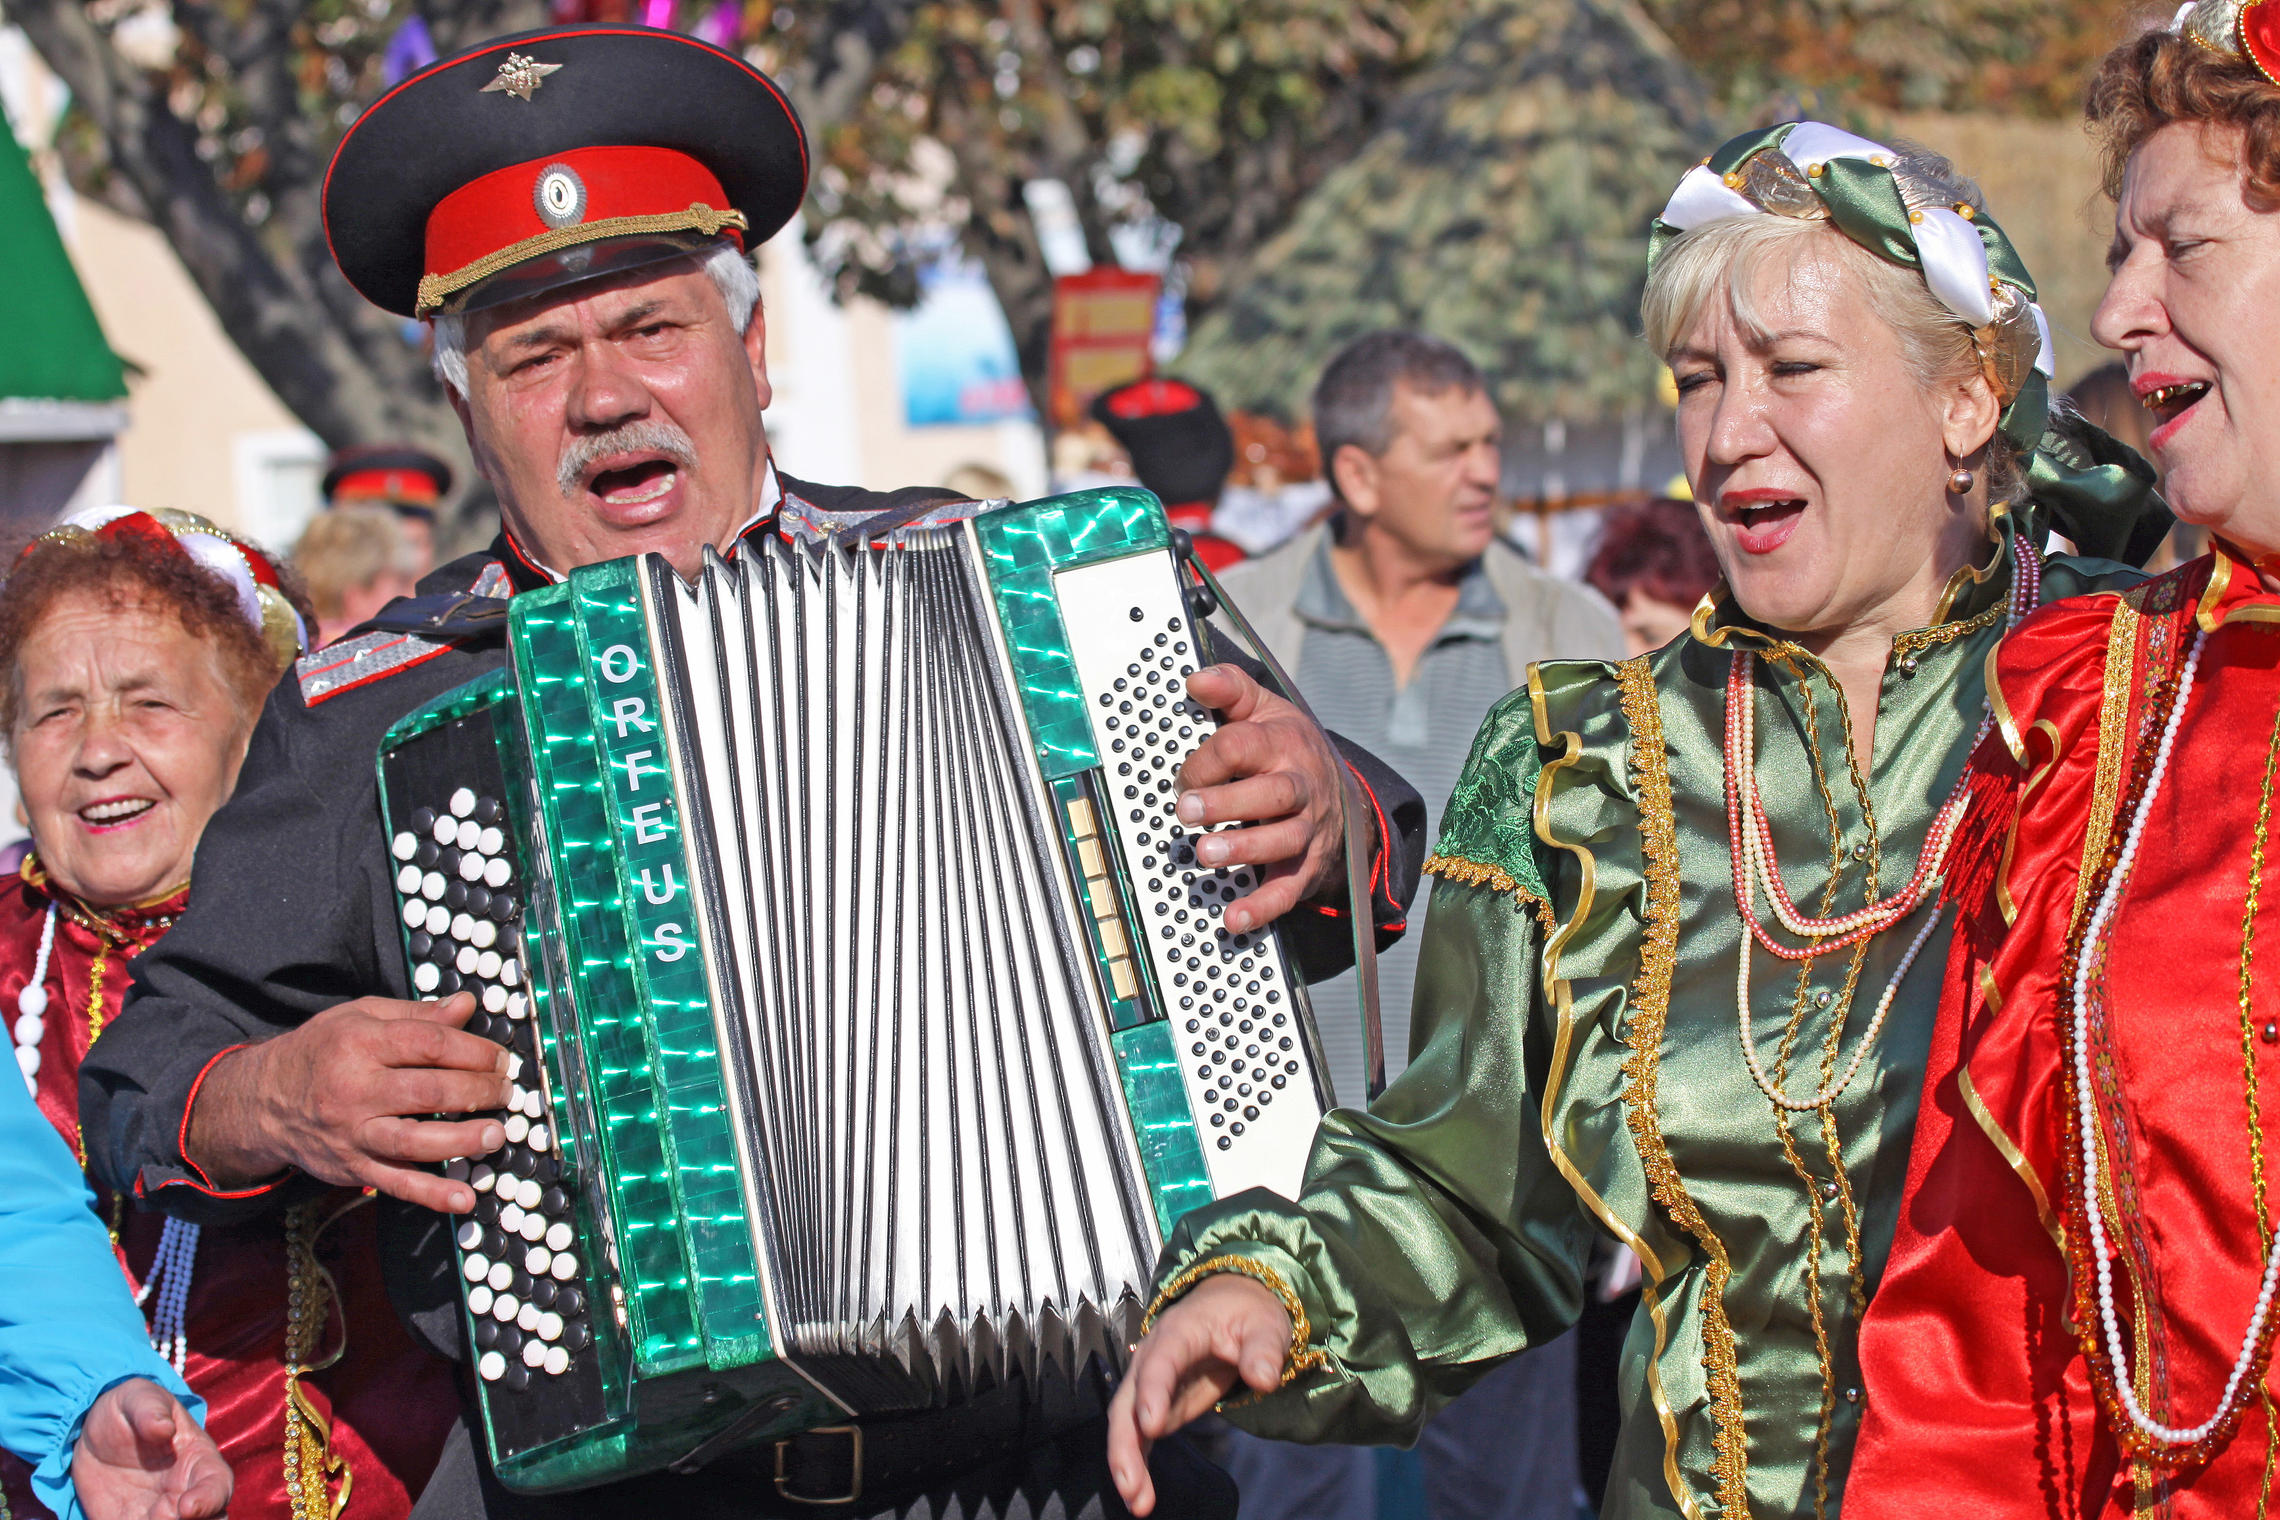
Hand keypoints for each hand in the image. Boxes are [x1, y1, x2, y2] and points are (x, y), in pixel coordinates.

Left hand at [71, 1378, 229, 1519]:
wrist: (94, 1434)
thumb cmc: (128, 1409)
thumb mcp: (138, 1398)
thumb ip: (151, 1409)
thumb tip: (164, 1429)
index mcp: (198, 1462)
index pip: (217, 1486)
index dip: (208, 1500)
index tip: (186, 1509)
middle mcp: (184, 1494)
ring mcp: (159, 1515)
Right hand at [184, 992, 508, 1212]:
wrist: (262, 1101)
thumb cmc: (322, 1051)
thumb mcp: (361, 1017)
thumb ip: (417, 1014)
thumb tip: (467, 1006)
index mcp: (362, 1043)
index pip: (430, 1044)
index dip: (475, 1051)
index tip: (501, 1059)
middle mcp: (356, 1088)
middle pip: (429, 1091)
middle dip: (478, 1092)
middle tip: (506, 1093)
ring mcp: (354, 1132)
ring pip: (414, 1140)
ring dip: (463, 1140)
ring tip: (496, 1135)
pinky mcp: (353, 1166)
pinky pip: (396, 1182)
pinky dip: (432, 1194)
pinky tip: (463, 1198)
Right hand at [1106, 1275, 1292, 1515]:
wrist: (1231, 1304)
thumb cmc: (1247, 1312)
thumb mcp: (1265, 1324)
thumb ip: (1264, 1349)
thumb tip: (1264, 1379)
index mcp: (1179, 1331)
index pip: (1161, 1361)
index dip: (1154, 1391)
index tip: (1151, 1427)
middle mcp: (1154, 1356)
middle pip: (1130, 1399)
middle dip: (1126, 1442)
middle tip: (1132, 1484)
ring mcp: (1151, 1382)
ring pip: (1128, 1421)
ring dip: (1128, 1460)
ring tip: (1137, 1503)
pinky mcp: (1158, 1403)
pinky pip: (1141, 1434)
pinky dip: (1138, 1462)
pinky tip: (1141, 1495)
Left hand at [1177, 665, 1374, 933]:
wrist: (1342, 793)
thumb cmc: (1287, 749)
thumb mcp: (1264, 710)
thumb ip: (1231, 689)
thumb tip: (1195, 679)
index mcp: (1285, 743)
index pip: (1244, 747)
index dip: (1208, 760)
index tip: (1183, 777)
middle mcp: (1301, 786)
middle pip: (1273, 792)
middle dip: (1229, 802)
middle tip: (1188, 811)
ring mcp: (1308, 828)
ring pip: (1284, 840)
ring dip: (1246, 849)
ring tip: (1207, 854)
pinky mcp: (1307, 867)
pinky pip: (1289, 890)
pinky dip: (1262, 907)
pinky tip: (1233, 918)